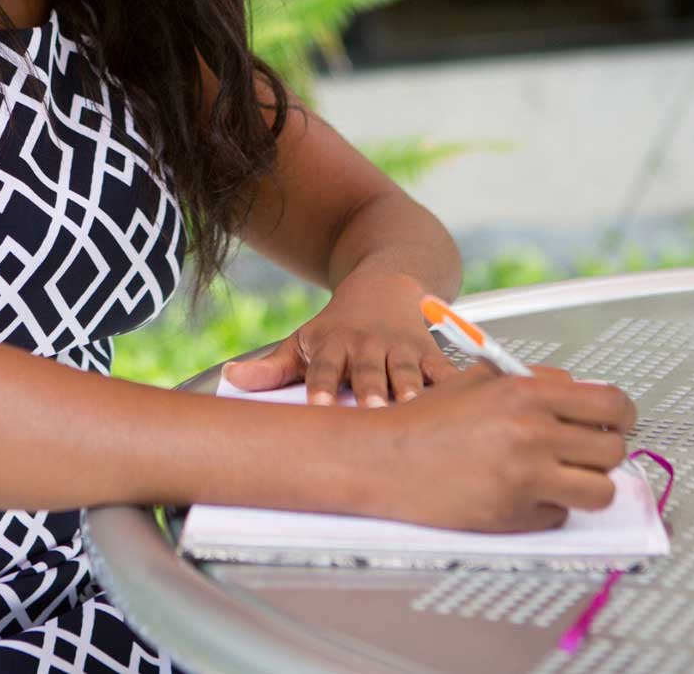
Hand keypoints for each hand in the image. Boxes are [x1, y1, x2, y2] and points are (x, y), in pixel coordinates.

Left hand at [220, 265, 456, 406]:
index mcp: (333, 346)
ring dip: (410, 387)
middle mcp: (367, 346)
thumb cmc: (339, 325)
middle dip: (370, 390)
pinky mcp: (430, 352)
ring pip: (406, 369)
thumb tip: (230, 379)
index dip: (320, 387)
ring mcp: (401, 348)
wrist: (385, 283)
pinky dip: (454, 383)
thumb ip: (271, 367)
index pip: (322, 369)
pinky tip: (463, 398)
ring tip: (413, 404)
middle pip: (367, 371)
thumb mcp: (303, 340)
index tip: (318, 406)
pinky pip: (444, 369)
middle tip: (373, 409)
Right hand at [354, 367, 638, 531]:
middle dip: (602, 451)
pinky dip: (548, 507)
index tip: (616, 422)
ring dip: (586, 485)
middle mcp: (532, 433)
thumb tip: (580, 391)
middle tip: (582, 451)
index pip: (612, 403)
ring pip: (600, 490)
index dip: (621, 415)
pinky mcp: (515, 515)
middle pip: (613, 449)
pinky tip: (518, 492)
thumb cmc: (426, 420)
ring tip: (559, 476)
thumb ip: (533, 380)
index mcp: (526, 392)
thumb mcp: (478, 379)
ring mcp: (526, 478)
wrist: (382, 459)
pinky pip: (561, 515)